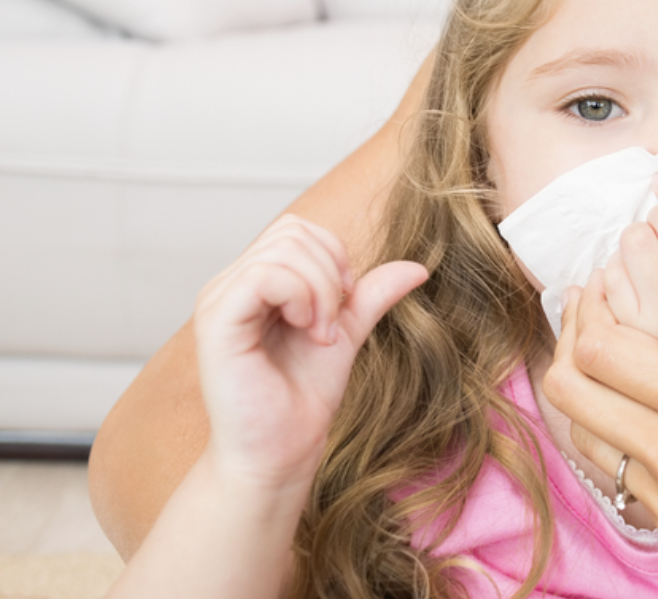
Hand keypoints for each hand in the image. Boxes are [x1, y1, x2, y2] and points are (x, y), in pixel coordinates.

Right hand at [193, 214, 426, 488]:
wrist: (281, 452)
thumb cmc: (302, 397)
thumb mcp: (346, 332)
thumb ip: (371, 295)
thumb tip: (418, 266)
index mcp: (252, 282)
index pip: (296, 229)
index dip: (333, 255)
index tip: (345, 302)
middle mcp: (228, 285)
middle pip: (291, 231)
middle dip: (330, 272)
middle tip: (333, 325)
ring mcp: (218, 301)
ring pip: (283, 250)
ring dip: (321, 290)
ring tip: (321, 334)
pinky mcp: (215, 323)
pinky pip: (264, 277)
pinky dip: (302, 296)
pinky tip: (309, 332)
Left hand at [542, 281, 657, 598]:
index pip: (606, 351)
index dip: (592, 312)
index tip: (604, 291)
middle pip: (571, 393)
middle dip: (571, 348)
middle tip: (592, 322)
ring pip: (587, 441)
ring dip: (590, 400)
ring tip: (616, 371)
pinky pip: (627, 485)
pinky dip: (626, 447)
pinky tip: (656, 427)